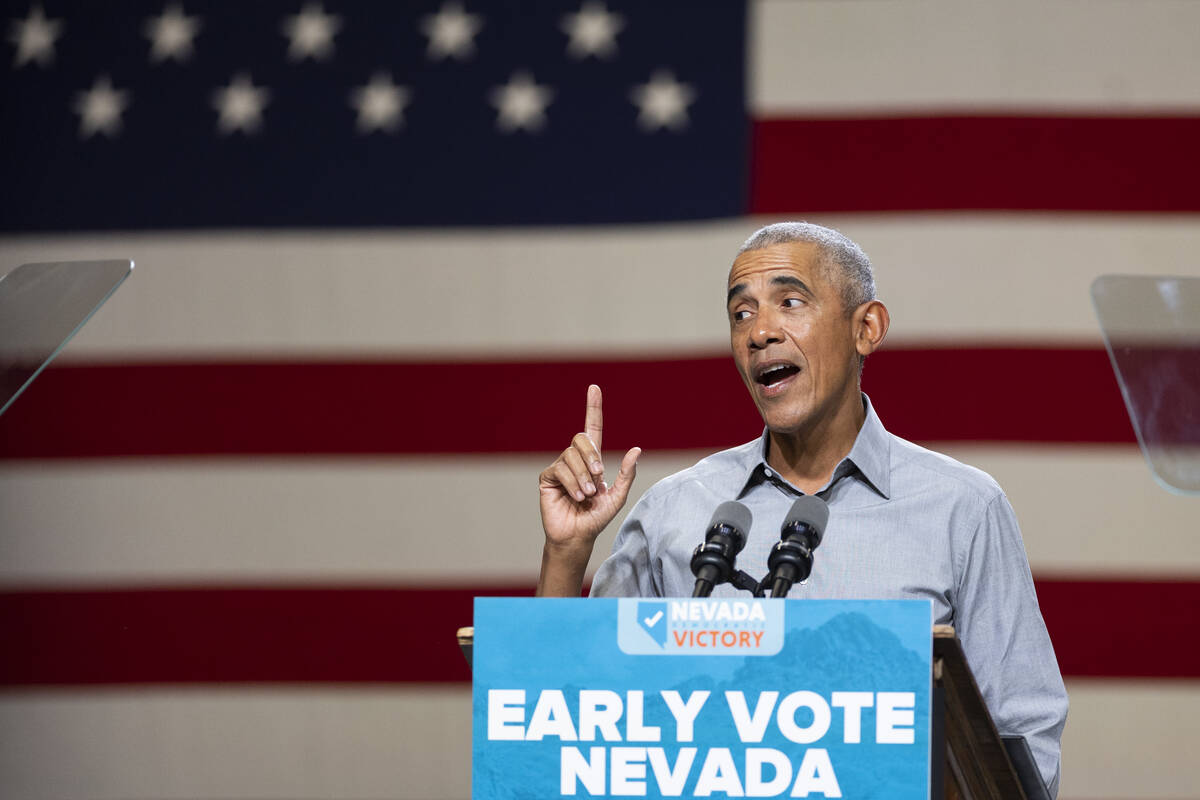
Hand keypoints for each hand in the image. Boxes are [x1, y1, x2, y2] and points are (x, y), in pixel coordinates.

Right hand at [537, 385, 639, 594]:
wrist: (577, 536)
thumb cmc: (596, 518)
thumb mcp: (617, 496)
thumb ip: (627, 474)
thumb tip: (636, 449)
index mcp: (593, 460)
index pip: (592, 428)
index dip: (593, 407)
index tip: (594, 388)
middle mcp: (576, 460)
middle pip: (582, 439)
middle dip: (592, 457)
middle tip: (598, 478)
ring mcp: (560, 467)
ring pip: (571, 455)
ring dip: (583, 476)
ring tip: (586, 495)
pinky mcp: (548, 478)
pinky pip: (560, 469)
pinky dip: (573, 483)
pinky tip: (576, 497)